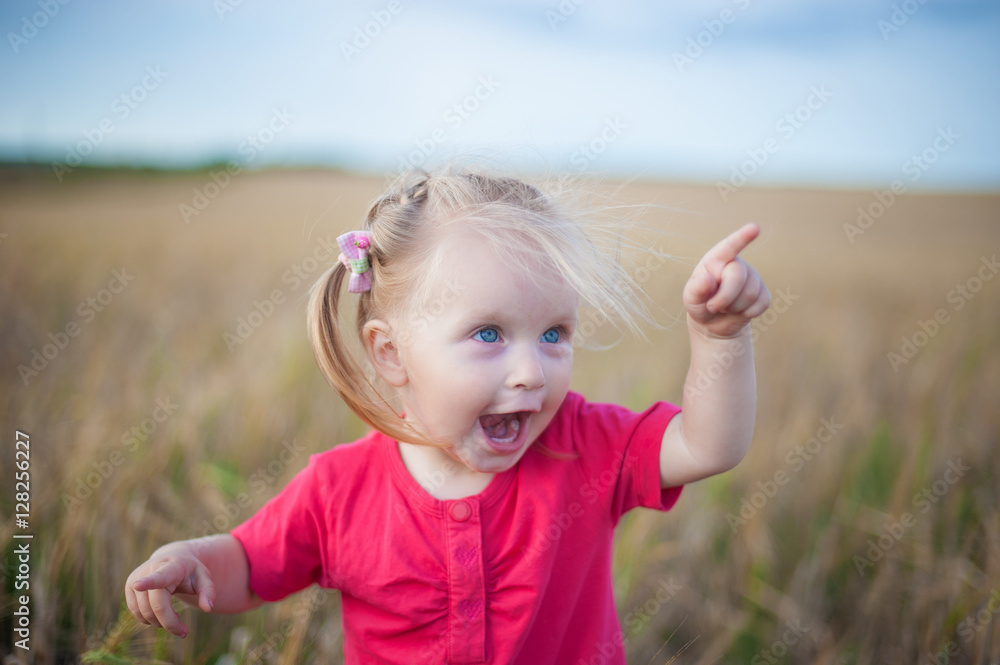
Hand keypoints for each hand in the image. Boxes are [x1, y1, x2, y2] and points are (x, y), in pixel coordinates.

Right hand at [125, 546, 215, 637]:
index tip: (138, 585)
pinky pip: (136, 613)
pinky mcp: (129, 587)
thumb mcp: (204, 578)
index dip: (148, 582)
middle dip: (170, 623)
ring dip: (160, 622)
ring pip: (145, 612)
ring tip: (174, 616)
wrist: (171, 559)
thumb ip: (208, 591)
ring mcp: (136, 578)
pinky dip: (149, 619)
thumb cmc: (189, 571)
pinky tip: (161, 614)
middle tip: (184, 632)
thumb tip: (208, 608)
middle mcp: (149, 570)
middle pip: (157, 606)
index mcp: (171, 567)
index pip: (159, 576)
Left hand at [683, 223, 769, 338]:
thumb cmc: (700, 304)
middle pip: (738, 277)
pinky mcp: (763, 293)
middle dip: (725, 297)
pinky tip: (738, 311)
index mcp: (716, 260)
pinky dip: (747, 313)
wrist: (713, 322)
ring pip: (750, 294)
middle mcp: (736, 264)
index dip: (742, 238)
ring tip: (724, 307)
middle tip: (712, 307)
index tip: (755, 228)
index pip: (729, 247)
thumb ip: (696, 289)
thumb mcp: (691, 299)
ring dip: (734, 308)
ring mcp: (752, 277)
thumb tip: (707, 280)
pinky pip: (762, 303)